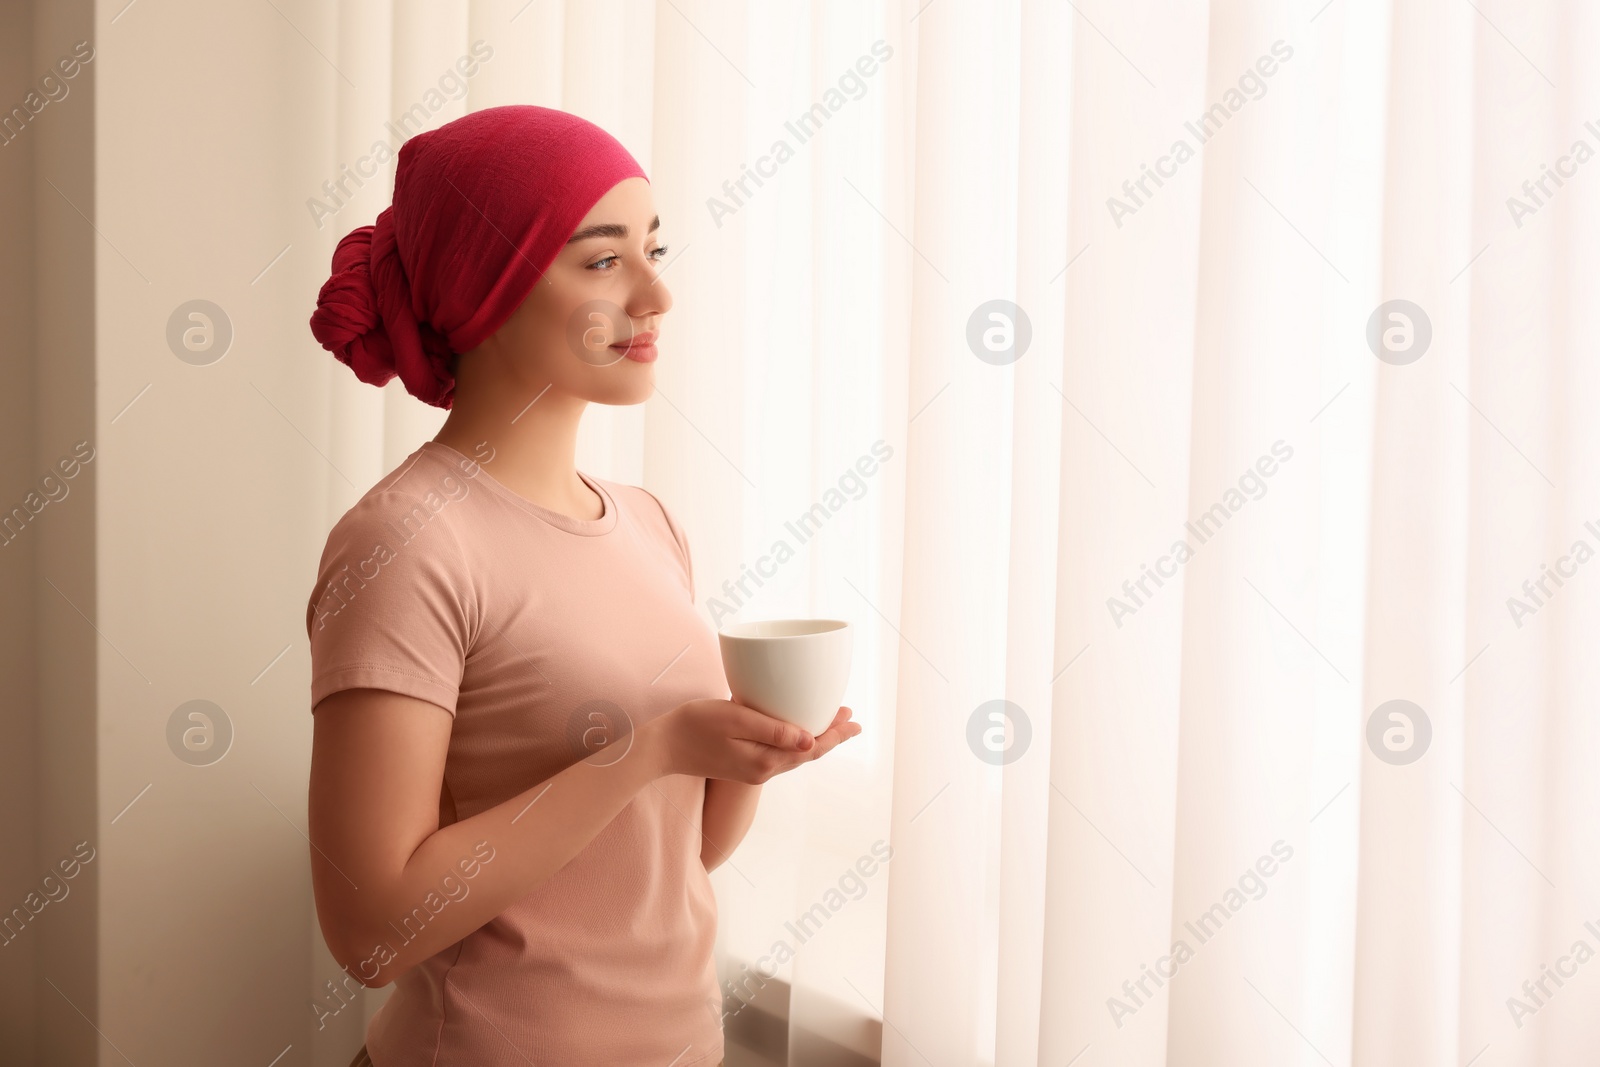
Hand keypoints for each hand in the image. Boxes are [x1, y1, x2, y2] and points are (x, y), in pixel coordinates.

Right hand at [644, 700, 860, 782]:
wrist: (663, 746)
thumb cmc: (695, 725)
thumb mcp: (736, 719)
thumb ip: (773, 730)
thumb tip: (810, 741)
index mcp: (765, 761)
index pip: (811, 748)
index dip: (835, 734)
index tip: (854, 720)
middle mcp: (762, 771)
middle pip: (807, 754)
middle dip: (831, 736)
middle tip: (851, 719)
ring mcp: (752, 770)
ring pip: (794, 756)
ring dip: (815, 739)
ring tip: (832, 723)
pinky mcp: (743, 765)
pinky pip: (779, 755)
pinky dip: (796, 742)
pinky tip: (797, 732)